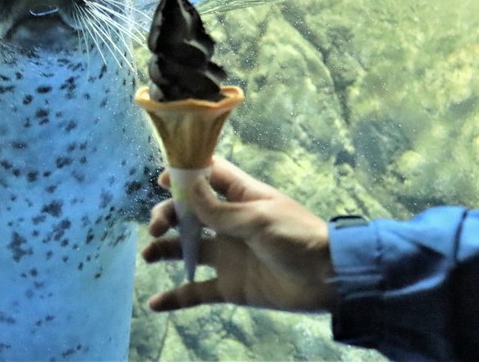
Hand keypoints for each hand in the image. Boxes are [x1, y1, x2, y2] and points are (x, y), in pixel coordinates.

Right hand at [142, 156, 334, 312]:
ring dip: (164, 250)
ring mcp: (227, 255)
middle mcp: (229, 224)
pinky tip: (154, 303)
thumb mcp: (258, 219)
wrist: (330, 280)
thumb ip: (219, 210)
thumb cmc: (298, 237)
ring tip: (148, 255)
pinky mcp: (229, 286)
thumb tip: (187, 186)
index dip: (185, 175)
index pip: (208, 177)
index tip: (162, 180)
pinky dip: (176, 297)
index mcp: (241, 198)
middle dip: (168, 215)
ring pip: (187, 249)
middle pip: (189, 213)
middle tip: (156, 227)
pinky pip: (197, 291)